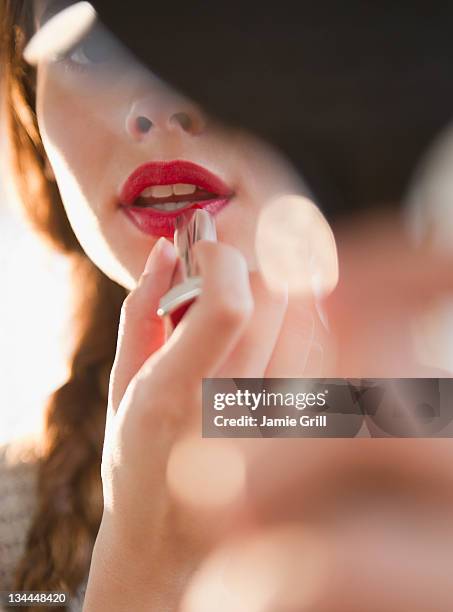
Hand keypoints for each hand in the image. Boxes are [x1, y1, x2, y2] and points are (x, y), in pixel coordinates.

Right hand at [83, 234, 308, 610]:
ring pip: (308, 320)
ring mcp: (275, 424)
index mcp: (175, 393)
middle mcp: (233, 409)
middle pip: (276, 300)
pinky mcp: (300, 431)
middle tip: (223, 276)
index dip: (222, 259)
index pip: (229, 305)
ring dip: (278, 292)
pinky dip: (299, 325)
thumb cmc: (135, 454)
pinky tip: (271, 335)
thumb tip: (167, 248)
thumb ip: (141, 308)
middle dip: (249, 267)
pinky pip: (321, 352)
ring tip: (245, 308)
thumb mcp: (120, 382)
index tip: (203, 251)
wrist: (169, 535)